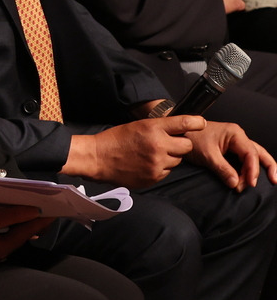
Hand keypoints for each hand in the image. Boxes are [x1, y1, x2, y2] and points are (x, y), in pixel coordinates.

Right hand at [0, 205, 53, 261]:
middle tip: (48, 212)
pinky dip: (12, 224)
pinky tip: (14, 219)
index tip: (54, 212)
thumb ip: (12, 216)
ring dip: (23, 224)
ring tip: (35, 214)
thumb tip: (34, 210)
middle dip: (34, 224)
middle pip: (22, 235)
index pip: (27, 232)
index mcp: (2, 247)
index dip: (40, 221)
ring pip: (13, 234)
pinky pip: (4, 232)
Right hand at [61, 115, 205, 187]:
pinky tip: (145, 164)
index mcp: (152, 128)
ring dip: (169, 157)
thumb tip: (179, 131)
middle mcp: (158, 145)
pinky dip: (160, 168)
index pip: (183, 123)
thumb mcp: (137, 126)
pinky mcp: (154, 177)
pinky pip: (167, 172)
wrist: (97, 158)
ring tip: (151, 155)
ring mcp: (157, 163)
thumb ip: (159, 128)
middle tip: (168, 143)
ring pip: (177, 160)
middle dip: (181, 144)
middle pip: (187, 146)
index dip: (196, 122)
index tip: (201, 123)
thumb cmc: (115, 140)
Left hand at [185, 121, 276, 190]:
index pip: (250, 153)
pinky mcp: (230, 150)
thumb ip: (222, 168)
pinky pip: (245, 160)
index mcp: (235, 134)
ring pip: (254, 156)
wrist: (177, 134)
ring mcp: (235, 143)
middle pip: (259, 153)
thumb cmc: (190, 138)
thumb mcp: (207, 154)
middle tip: (274, 182)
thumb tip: (236, 183)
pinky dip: (249, 169)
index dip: (253, 169)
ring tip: (267, 182)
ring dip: (259, 169)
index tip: (250, 183)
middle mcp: (238, 137)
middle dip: (267, 167)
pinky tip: (251, 178)